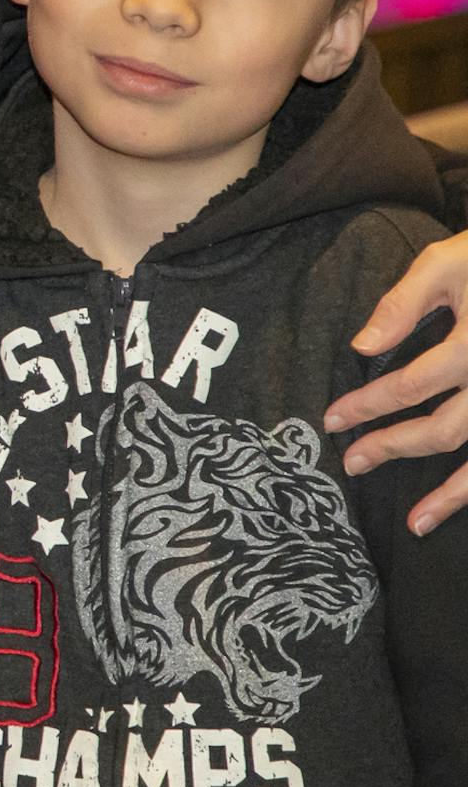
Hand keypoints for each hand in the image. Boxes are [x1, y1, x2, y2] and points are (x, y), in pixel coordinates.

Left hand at [325, 226, 467, 535]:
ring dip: (450, 495)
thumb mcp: (447, 264)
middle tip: (351, 463)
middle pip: (443, 429)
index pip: (409, 385)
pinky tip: (455, 506)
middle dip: (393, 447)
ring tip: (413, 522)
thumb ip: (403, 303)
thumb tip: (361, 346)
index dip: (366, 406)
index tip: (332, 420)